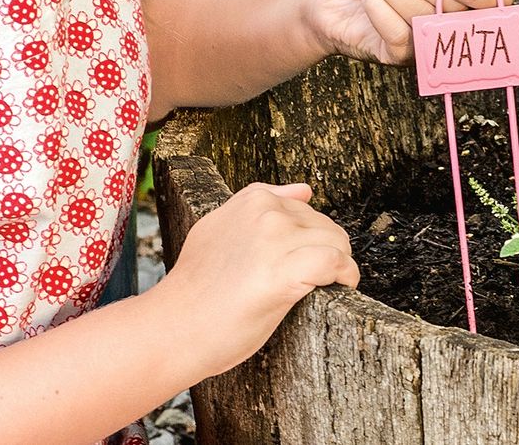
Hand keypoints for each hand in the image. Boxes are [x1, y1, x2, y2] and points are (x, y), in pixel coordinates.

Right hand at [148, 182, 358, 377]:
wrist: (172, 328)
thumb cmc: (198, 290)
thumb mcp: (219, 231)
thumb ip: (258, 209)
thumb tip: (305, 190)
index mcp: (251, 199)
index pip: (304, 209)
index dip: (309, 239)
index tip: (298, 261)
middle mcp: (265, 212)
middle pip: (326, 226)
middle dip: (326, 252)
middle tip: (308, 282)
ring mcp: (274, 239)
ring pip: (336, 242)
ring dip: (339, 266)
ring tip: (322, 287)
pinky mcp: (283, 272)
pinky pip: (335, 262)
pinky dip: (346, 275)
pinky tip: (339, 287)